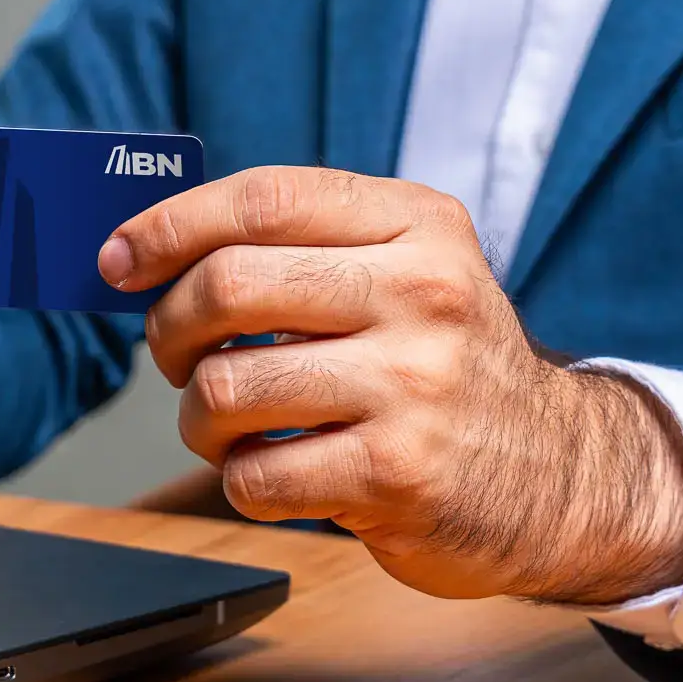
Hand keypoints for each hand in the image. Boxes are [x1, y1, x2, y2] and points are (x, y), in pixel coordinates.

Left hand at [99, 167, 682, 603]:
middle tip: (179, 357)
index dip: (170, 226)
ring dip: (200, 418)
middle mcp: (423, 294)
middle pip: (228, 286)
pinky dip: (241, 480)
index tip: (118, 259)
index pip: (265, 200)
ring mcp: (414, 387)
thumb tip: (145, 251)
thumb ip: (301, 250)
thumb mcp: (407, 274)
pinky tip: (279, 472)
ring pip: (227, 388)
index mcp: (418, 226)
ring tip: (231, 426)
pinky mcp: (398, 476)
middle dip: (171, 329)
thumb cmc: (447, 368)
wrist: (564, 475)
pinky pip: (255, 476)